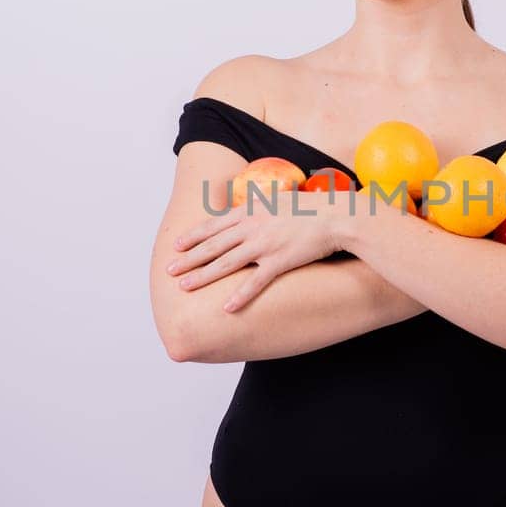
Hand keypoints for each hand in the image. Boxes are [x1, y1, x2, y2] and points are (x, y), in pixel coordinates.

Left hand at [166, 189, 352, 311]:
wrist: (336, 214)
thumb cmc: (310, 207)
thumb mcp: (277, 199)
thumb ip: (258, 205)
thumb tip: (245, 207)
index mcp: (251, 211)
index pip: (214, 225)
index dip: (193, 236)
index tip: (176, 245)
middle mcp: (252, 227)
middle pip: (213, 246)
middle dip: (189, 258)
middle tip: (169, 270)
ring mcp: (265, 245)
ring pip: (226, 263)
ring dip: (203, 276)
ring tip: (184, 287)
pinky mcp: (280, 261)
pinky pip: (256, 282)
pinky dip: (240, 295)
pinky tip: (226, 307)